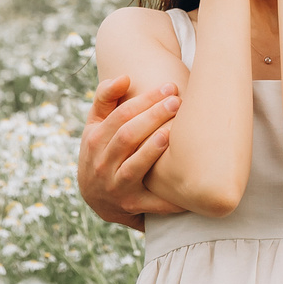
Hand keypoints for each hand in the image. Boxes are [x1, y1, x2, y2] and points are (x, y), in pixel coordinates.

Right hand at [77, 74, 185, 224]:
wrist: (95, 197)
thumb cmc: (102, 151)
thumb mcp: (96, 125)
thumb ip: (106, 98)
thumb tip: (124, 77)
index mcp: (95, 140)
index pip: (120, 115)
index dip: (145, 100)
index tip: (169, 87)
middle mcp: (102, 164)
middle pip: (127, 136)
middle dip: (153, 117)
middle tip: (178, 101)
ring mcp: (116, 187)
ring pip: (134, 166)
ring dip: (153, 149)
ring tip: (172, 132)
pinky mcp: (131, 206)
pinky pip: (152, 202)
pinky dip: (170, 196)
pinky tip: (188, 182)